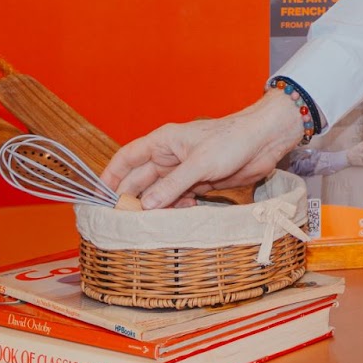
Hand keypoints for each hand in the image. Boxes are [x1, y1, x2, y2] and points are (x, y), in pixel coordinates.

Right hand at [102, 91, 305, 208]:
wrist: (266, 141)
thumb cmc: (232, 140)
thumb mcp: (200, 163)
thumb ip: (172, 185)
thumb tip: (145, 206)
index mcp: (163, 142)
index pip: (126, 158)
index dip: (109, 176)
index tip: (97, 198)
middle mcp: (170, 157)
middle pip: (140, 181)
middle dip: (132, 199)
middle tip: (124, 222)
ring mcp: (184, 171)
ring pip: (159, 193)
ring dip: (156, 207)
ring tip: (154, 223)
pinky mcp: (200, 182)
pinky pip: (179, 198)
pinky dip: (177, 207)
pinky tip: (183, 213)